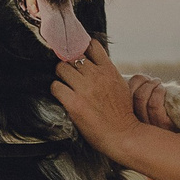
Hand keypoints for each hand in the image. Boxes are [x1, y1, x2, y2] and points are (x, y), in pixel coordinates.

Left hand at [51, 41, 139, 157]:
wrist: (123, 134)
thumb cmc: (123, 114)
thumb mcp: (120, 85)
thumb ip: (107, 72)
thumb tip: (94, 65)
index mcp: (109, 70)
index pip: (91, 46)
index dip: (81, 49)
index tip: (78, 55)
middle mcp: (96, 75)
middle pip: (72, 57)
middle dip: (69, 65)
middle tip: (70, 76)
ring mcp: (84, 88)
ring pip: (61, 68)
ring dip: (61, 76)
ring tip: (66, 86)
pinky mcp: (74, 103)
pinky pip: (55, 86)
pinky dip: (56, 90)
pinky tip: (63, 97)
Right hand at [126, 73, 177, 130]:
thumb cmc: (168, 108)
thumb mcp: (150, 101)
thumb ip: (139, 93)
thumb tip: (132, 78)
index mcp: (132, 118)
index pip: (122, 97)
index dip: (133, 82)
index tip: (144, 78)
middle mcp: (137, 125)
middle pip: (130, 95)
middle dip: (141, 80)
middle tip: (152, 79)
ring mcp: (150, 126)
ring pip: (140, 98)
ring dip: (150, 85)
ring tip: (158, 83)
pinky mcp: (163, 125)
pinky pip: (154, 104)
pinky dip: (157, 92)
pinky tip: (162, 88)